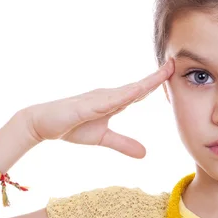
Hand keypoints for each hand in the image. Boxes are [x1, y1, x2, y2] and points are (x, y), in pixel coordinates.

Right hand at [23, 59, 174, 158]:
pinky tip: (135, 92)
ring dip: (145, 83)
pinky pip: (107, 101)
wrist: (43, 124)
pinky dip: (122, 96)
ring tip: (162, 73)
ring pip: (127, 90)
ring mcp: (97, 99)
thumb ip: (124, 144)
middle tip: (174, 63)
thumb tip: (145, 154)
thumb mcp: (103, 138)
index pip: (140, 91)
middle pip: (138, 86)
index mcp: (114, 101)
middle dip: (156, 76)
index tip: (174, 73)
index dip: (157, 83)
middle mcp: (108, 95)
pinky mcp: (85, 106)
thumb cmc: (72, 126)